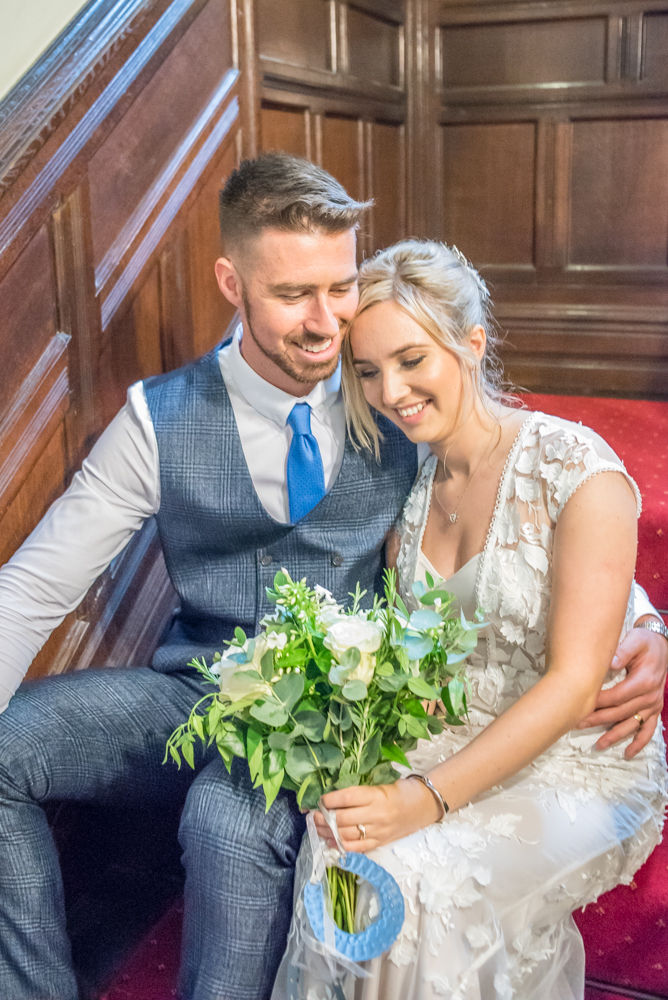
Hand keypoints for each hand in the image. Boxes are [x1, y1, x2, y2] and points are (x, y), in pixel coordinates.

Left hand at [313, 778, 441, 851]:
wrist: (423, 806)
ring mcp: (378, 831)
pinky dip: (340, 846)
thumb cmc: (400, 792)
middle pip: (343, 818)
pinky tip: (329, 842)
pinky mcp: (379, 843)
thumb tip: (332, 799)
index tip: (321, 800)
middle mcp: (377, 814)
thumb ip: (359, 794)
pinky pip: (356, 848)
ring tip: (317, 828)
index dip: (330, 800)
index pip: (348, 797)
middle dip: (324, 818)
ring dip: (327, 832)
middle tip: (313, 815)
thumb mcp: (380, 786)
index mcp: (377, 795)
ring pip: (346, 835)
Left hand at [578, 627, 666, 757]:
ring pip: (632, 724)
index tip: (582, 706)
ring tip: (598, 745)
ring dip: (615, 736)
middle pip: (621, 712)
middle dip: (599, 720)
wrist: (660, 645)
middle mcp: (650, 696)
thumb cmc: (644, 642)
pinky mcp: (654, 709)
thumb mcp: (635, 641)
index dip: (599, 703)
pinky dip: (639, 742)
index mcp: (644, 681)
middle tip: (578, 724)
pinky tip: (629, 753)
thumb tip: (610, 662)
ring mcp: (653, 705)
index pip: (617, 696)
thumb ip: (623, 651)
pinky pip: (649, 729)